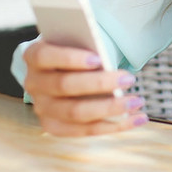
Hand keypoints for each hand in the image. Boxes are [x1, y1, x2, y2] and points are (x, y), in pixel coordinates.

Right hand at [23, 39, 146, 136]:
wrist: (63, 68)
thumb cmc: (76, 49)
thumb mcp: (78, 41)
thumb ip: (88, 47)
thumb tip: (108, 65)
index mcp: (34, 55)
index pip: (46, 57)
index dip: (71, 58)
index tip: (99, 59)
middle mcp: (33, 83)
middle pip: (65, 86)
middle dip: (100, 83)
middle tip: (129, 79)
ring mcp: (42, 107)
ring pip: (76, 112)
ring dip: (110, 108)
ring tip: (136, 101)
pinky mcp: (54, 126)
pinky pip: (85, 130)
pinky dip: (115, 126)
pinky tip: (138, 118)